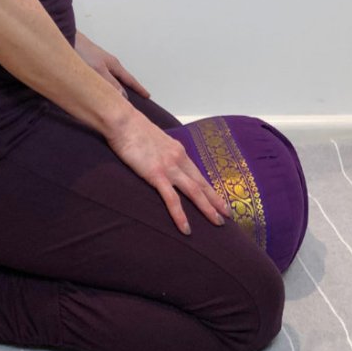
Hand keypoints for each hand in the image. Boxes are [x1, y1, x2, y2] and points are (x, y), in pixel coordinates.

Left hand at [74, 30, 150, 98]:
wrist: (66, 36)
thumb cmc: (82, 51)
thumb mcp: (98, 70)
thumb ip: (110, 83)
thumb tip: (123, 97)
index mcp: (113, 65)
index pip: (129, 80)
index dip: (138, 89)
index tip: (147, 96)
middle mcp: (108, 63)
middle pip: (122, 79)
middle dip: (129, 89)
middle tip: (135, 100)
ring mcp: (98, 63)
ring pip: (111, 78)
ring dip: (116, 87)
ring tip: (118, 98)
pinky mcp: (88, 63)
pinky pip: (101, 77)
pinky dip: (105, 84)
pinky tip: (99, 88)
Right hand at [105, 108, 230, 233]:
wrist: (123, 121)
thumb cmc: (134, 129)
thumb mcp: (155, 140)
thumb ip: (163, 151)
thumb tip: (163, 159)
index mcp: (178, 151)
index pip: (198, 174)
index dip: (210, 189)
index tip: (220, 201)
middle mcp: (178, 159)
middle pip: (202, 184)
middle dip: (216, 201)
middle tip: (228, 215)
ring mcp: (169, 167)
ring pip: (194, 191)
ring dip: (208, 208)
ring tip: (218, 223)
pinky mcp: (156, 174)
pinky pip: (171, 199)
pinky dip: (180, 215)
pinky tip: (186, 228)